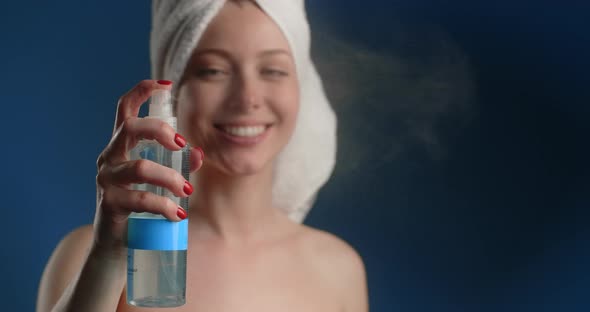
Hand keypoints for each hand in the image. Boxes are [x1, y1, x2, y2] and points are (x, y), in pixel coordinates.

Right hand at [93, 80, 202, 253]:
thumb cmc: (141, 205)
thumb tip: (199, 152)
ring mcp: (106, 180)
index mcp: (121, 145)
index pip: (125, 109)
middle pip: (130, 128)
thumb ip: (180, 165)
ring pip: (140, 168)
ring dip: (170, 178)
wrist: (116, 244)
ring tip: (187, 190)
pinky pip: (140, 199)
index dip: (141, 91)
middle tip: (182, 144)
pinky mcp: (109, 204)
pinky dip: (164, 206)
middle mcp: (109, 157)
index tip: (166, 84)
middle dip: (159, 131)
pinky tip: (178, 213)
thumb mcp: (162, 181)